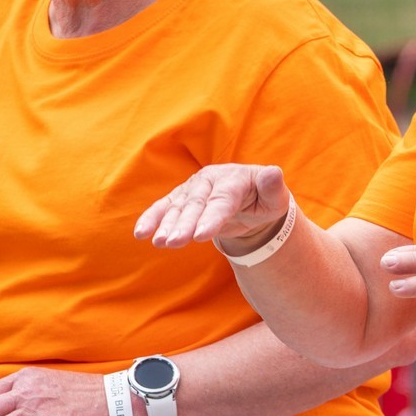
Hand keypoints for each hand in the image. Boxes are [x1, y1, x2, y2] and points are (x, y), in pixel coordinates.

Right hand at [134, 160, 298, 255]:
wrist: (249, 199)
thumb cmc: (265, 199)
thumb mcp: (275, 197)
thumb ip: (273, 187)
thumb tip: (274, 172)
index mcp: (233, 179)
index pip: (221, 200)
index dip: (212, 217)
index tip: (201, 235)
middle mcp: (209, 180)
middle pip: (196, 205)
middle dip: (185, 224)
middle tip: (175, 242)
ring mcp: (193, 188)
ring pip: (178, 208)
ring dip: (166, 225)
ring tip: (159, 242)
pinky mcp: (181, 199)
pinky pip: (163, 208)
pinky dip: (151, 219)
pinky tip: (140, 233)